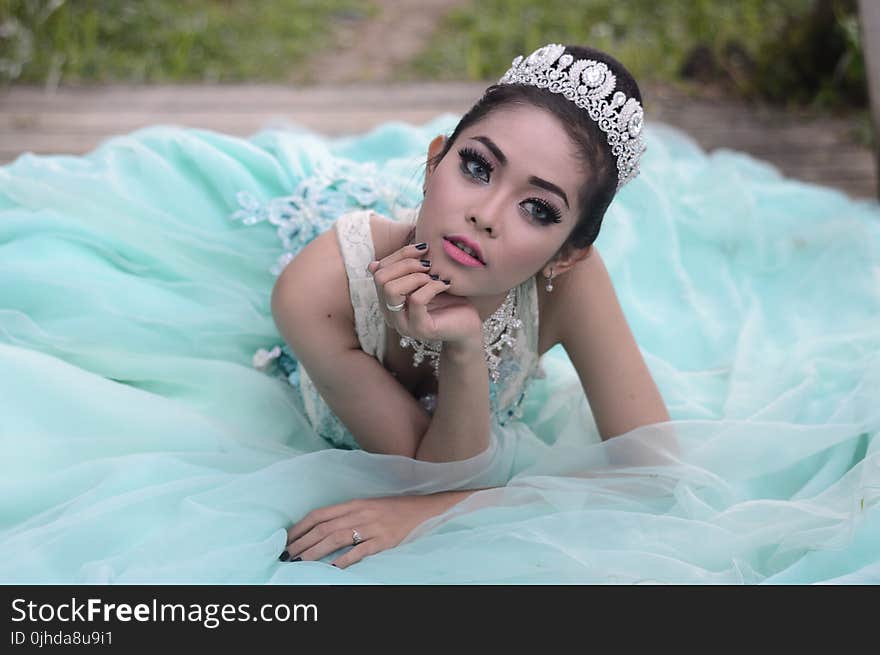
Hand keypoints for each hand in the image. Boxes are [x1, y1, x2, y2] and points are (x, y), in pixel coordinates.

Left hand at [281, 493, 467, 567]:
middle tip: (288, 554)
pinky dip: (345, 559)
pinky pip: (360, 551)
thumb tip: (321, 528)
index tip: (287, 538)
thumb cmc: (392, 509)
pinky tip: (332, 568)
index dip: (301, 526)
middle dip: (303, 542)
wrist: (422, 508)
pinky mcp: (384, 540)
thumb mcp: (367, 506)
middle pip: (324, 528)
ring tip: (301, 562)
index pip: (320, 514)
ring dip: (316, 551)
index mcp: (353, 504)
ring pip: (337, 538)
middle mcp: (359, 513)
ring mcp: (372, 527)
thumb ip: (346, 515)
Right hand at [367, 242, 481, 346]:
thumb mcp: (423, 279)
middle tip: (428, 265)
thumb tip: (373, 263)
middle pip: (381, 278)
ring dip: (416, 276)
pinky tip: (444, 285)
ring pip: (391, 290)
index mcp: (387, 300)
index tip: (423, 248)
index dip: (400, 254)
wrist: (468, 324)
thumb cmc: (447, 299)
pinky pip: (416, 300)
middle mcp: (390, 314)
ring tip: (434, 277)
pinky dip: (432, 286)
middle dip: (406, 264)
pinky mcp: (420, 329)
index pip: (379, 270)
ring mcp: (404, 324)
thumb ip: (404, 270)